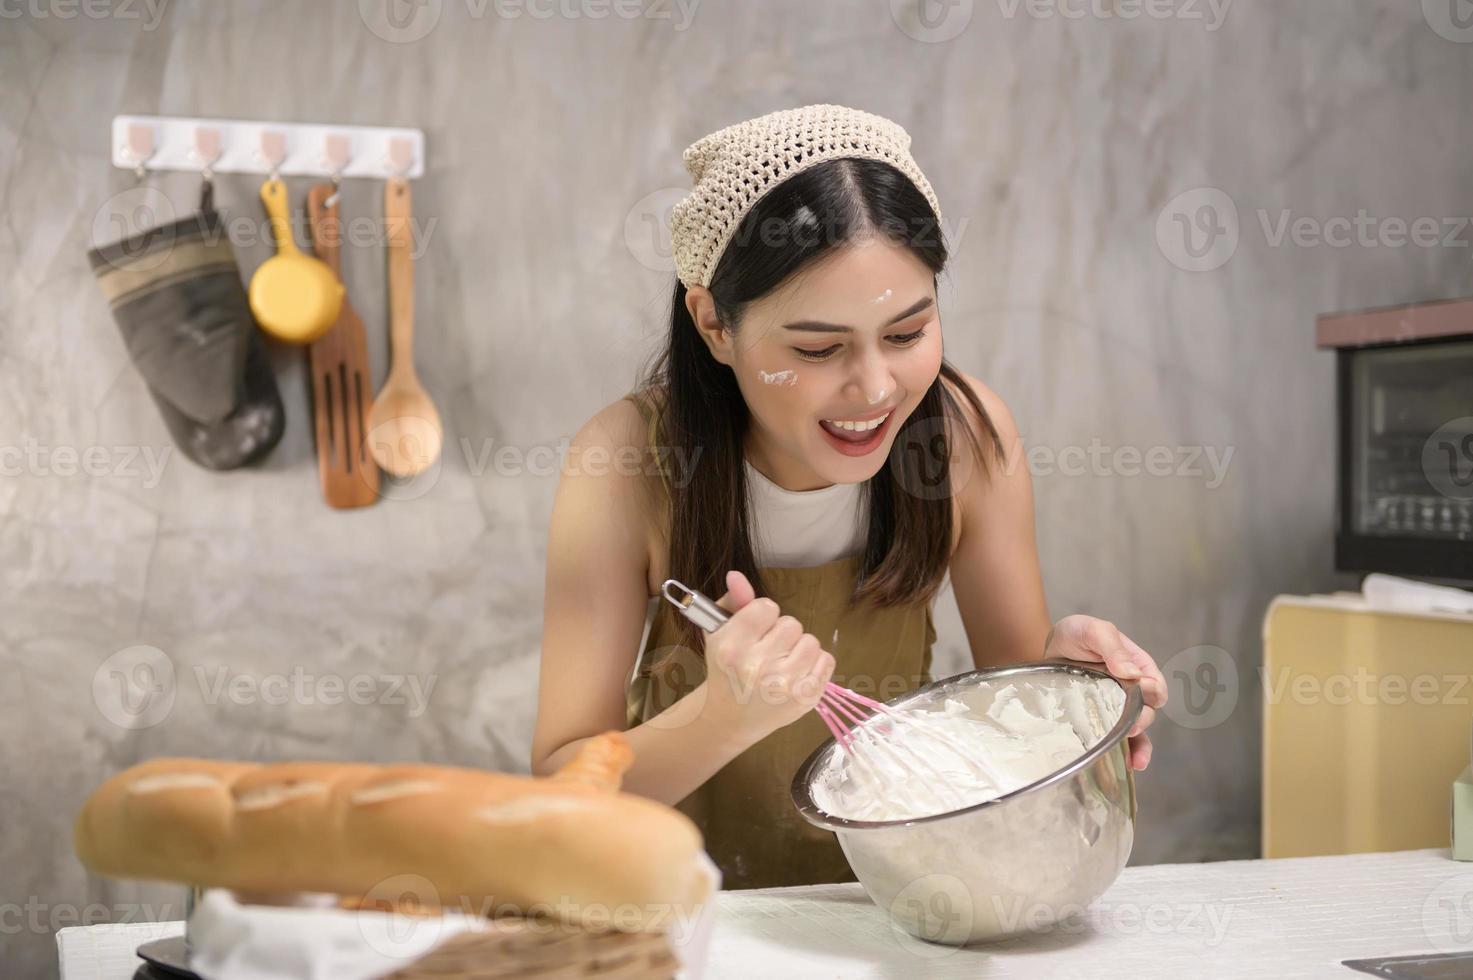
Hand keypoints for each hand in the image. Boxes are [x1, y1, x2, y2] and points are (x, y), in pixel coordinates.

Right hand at [700, 570, 835, 741]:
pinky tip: (796, 673)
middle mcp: (756, 667)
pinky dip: (814, 663)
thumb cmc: (728, 669)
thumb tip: (737, 575)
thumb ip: (733, 602)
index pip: (767, 607)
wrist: (731, 717)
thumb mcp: (721, 634)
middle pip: (791, 624)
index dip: (763, 616)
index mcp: (731, 648)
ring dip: (799, 647)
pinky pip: (826, 660)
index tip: (756, 631)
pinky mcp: (805, 698)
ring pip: (810, 641)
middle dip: (782, 633)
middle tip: (767, 651)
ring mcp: (783, 686)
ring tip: (782, 662)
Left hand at [1043, 615, 1166, 770]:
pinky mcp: (1102, 722)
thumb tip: (1133, 673)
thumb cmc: (1075, 635)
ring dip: (1140, 747)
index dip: (1152, 692)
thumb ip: (1113, 646)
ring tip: (1135, 760)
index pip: (1155, 686)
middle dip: (1142, 720)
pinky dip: (1127, 754)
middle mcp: (1133, 691)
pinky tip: (1127, 764)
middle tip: (1130, 725)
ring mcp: (1118, 708)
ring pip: (1138, 732)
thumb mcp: (1093, 630)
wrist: (1049, 650)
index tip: (1142, 691)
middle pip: (1148, 711)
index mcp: (1138, 667)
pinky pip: (1120, 741)